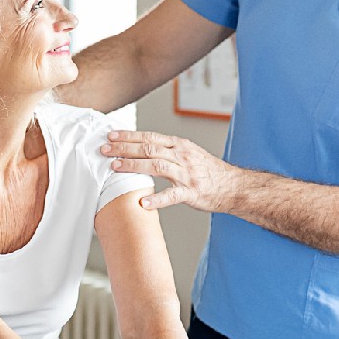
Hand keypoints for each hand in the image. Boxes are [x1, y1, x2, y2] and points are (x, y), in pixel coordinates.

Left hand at [102, 130, 241, 212]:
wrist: (233, 186)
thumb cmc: (208, 171)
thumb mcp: (187, 154)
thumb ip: (166, 151)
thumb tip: (141, 148)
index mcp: (179, 145)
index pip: (150, 137)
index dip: (129, 136)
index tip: (111, 136)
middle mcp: (182, 156)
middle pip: (149, 148)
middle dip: (124, 148)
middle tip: (105, 150)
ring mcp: (187, 174)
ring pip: (157, 166)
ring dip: (134, 166)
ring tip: (115, 167)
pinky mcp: (191, 192)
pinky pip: (172, 196)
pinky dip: (157, 200)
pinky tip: (143, 202)